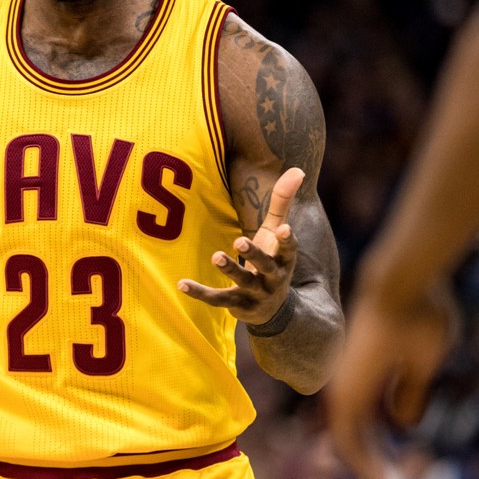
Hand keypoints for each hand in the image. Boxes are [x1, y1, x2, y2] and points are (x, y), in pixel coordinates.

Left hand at [177, 167, 302, 324]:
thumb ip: (282, 202)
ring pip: (242, 281)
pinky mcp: (236, 303)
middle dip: (253, 254)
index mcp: (284, 259)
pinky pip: (217, 298)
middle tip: (239, 240)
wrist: (273, 308)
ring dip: (230, 269)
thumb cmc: (272, 259)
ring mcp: (255, 292)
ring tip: (216, 256)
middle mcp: (272, 278)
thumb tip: (297, 169)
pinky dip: (200, 292)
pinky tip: (181, 283)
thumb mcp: (276, 232)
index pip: (289, 249)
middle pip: (265, 266)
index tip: (285, 228)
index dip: (288, 240)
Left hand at [326, 282, 458, 478]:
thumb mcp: (421, 363)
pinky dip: (364, 464)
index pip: (362, 429)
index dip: (377, 458)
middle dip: (376, 474)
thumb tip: (402, 423)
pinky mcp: (347, 389)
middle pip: (355, 442)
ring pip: (350, 444)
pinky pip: (348, 437)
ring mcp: (345, 386)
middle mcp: (347, 385)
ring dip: (371, 474)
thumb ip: (408, 391)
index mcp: (363, 379)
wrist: (403, 286)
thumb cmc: (419, 314)